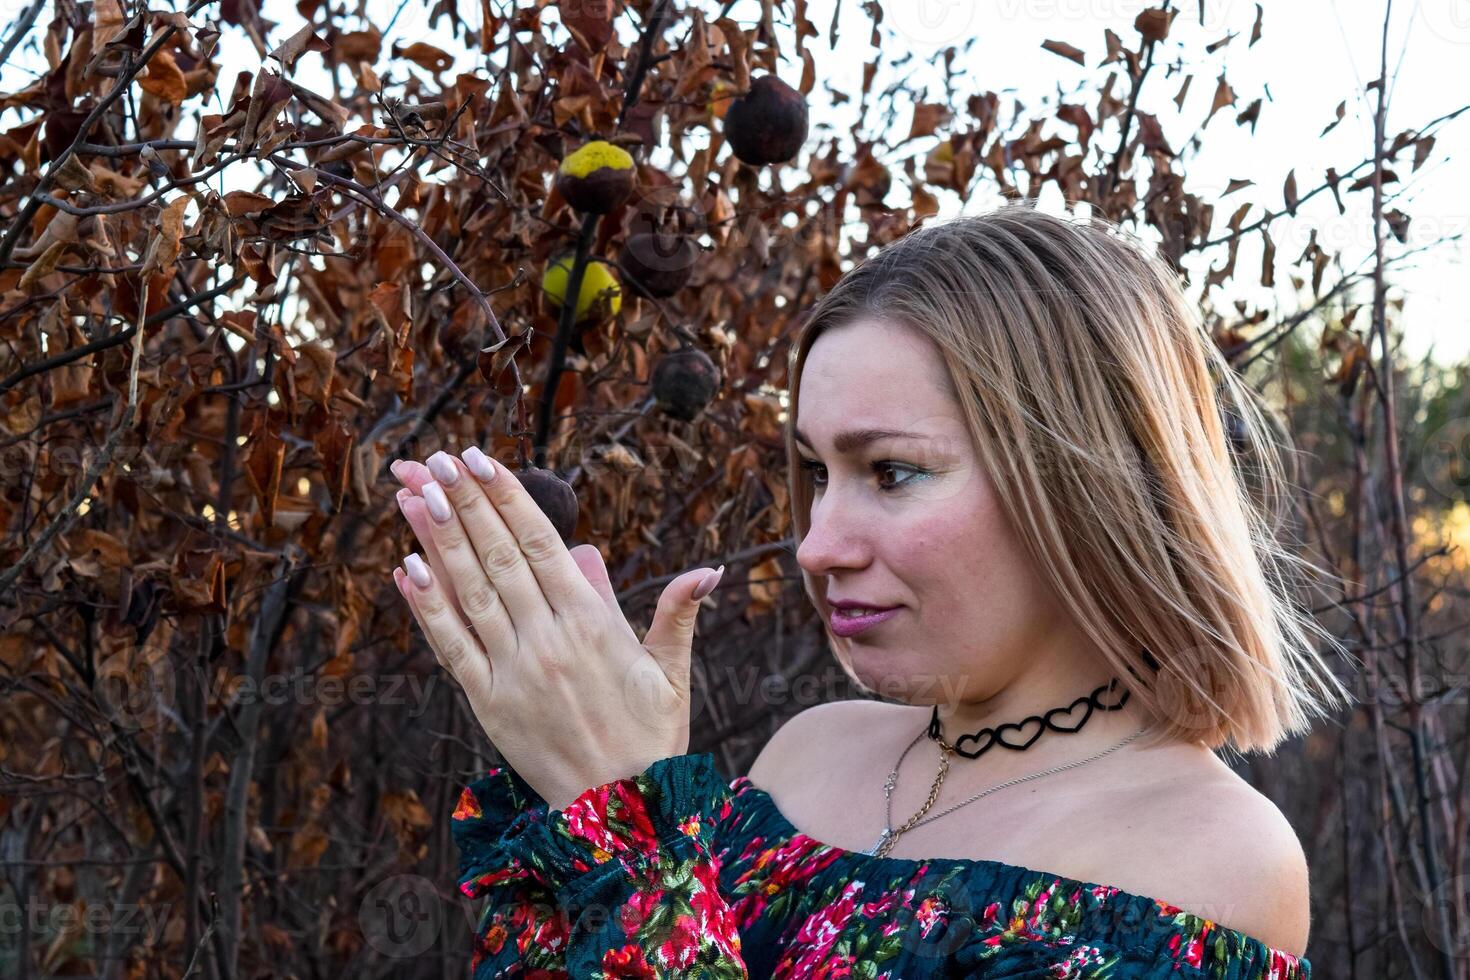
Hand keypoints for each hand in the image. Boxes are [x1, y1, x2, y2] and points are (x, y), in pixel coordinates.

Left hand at [389, 448, 723, 810]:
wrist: (621, 813)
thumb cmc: (651, 737)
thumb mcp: (671, 673)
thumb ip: (676, 613)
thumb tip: (707, 570)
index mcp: (591, 624)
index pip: (541, 544)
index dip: (507, 498)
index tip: (482, 459)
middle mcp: (547, 640)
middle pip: (498, 556)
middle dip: (464, 503)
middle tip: (435, 459)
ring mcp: (512, 671)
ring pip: (469, 591)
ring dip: (437, 540)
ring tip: (413, 494)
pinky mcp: (487, 702)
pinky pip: (450, 645)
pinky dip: (427, 606)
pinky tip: (407, 568)